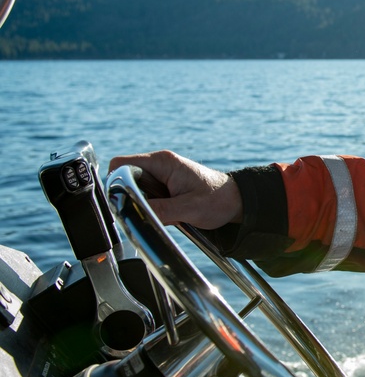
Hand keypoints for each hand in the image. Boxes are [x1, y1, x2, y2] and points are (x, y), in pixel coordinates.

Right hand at [108, 150, 243, 228]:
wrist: (237, 202)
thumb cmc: (219, 200)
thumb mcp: (189, 208)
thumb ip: (160, 211)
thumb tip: (133, 213)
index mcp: (162, 162)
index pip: (121, 164)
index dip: (115, 182)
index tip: (122, 201)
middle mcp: (159, 165)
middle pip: (126, 179)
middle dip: (132, 198)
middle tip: (150, 212)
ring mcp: (162, 176)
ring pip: (137, 191)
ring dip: (145, 205)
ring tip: (166, 213)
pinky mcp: (165, 187)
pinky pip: (148, 197)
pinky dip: (153, 208)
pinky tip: (169, 214)